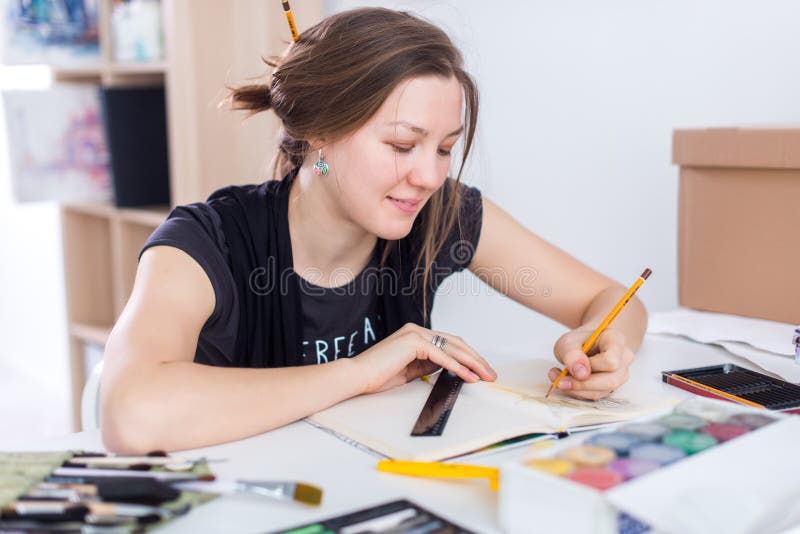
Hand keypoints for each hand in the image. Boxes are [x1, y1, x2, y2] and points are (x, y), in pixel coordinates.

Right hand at [352, 323, 496, 393]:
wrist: (358, 376)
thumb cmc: (379, 375)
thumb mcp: (411, 371)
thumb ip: (428, 365)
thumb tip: (448, 368)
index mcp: (416, 334)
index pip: (450, 343)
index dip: (468, 356)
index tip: (481, 370)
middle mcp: (417, 330)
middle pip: (456, 343)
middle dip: (476, 359)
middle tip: (490, 373)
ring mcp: (416, 334)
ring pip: (453, 348)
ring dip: (472, 363)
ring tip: (485, 375)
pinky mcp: (414, 342)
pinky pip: (442, 356)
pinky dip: (458, 367)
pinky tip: (469, 376)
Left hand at [548, 328, 633, 399]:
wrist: (584, 345)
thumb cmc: (579, 341)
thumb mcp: (568, 341)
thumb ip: (572, 353)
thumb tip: (581, 374)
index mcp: (616, 341)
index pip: (611, 360)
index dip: (592, 367)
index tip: (572, 366)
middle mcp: (623, 359)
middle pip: (611, 380)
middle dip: (582, 385)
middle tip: (559, 381)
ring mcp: (620, 375)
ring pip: (602, 392)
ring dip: (576, 390)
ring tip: (558, 378)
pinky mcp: (610, 388)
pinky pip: (595, 395)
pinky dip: (577, 392)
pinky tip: (566, 381)